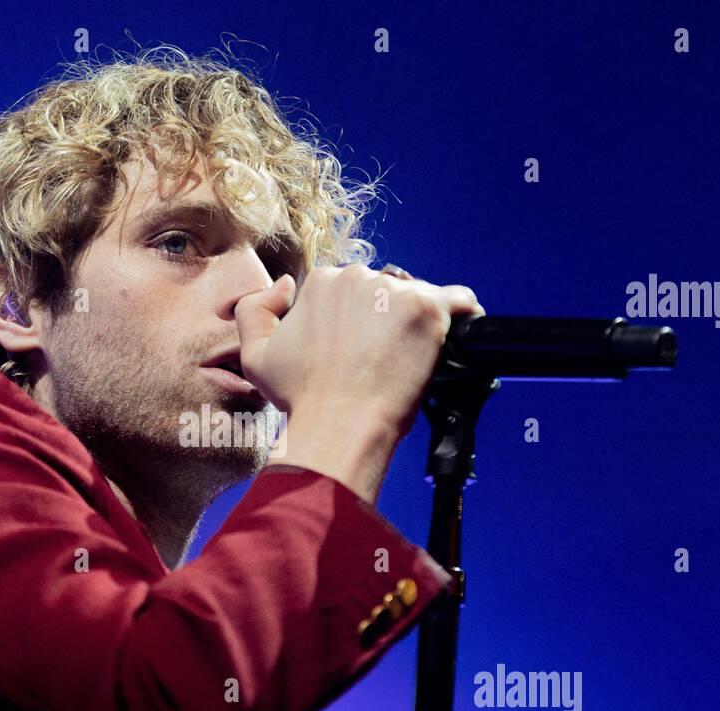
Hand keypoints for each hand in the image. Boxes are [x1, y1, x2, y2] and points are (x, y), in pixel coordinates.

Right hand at [234, 263, 485, 438]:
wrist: (339, 425)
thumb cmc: (301, 398)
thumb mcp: (254, 355)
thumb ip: (255, 310)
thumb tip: (286, 283)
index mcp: (321, 282)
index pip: (350, 291)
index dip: (355, 321)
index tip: (358, 349)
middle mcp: (357, 277)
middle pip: (384, 290)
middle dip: (384, 318)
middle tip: (381, 359)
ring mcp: (395, 291)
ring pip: (416, 298)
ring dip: (415, 322)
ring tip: (409, 359)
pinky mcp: (429, 309)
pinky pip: (461, 300)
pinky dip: (465, 313)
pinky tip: (463, 330)